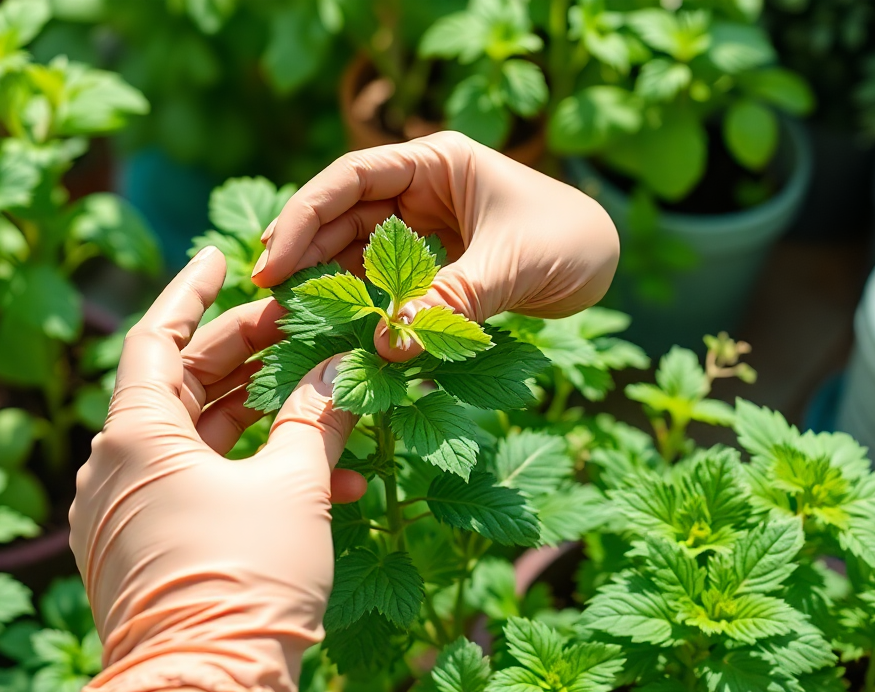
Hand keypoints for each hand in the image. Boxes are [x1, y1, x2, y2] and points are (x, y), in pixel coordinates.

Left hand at [56, 248, 364, 691]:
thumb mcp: (294, 487)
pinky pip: (196, 491)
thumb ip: (315, 419)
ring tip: (324, 402)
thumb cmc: (244, 579)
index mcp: (132, 435)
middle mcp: (113, 469)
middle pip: (178, 386)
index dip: (191, 292)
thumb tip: (340, 375)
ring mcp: (123, 516)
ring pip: (195, 442)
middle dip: (243, 356)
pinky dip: (249, 476)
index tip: (223, 258)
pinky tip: (326, 484)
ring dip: (260, 420)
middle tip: (297, 329)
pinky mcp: (144, 554)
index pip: (153, 337)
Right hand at [253, 131, 618, 358]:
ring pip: (353, 252)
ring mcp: (419, 228)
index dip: (305, 216)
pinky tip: (333, 331)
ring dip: (325, 282)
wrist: (608, 263)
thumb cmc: (570, 242)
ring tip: (289, 319)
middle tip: (267, 297)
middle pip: (341, 215)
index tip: (273, 260)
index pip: (351, 178)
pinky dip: (358, 306)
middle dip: (303, 252)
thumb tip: (388, 346)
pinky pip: (379, 283)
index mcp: (435, 163)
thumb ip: (451, 303)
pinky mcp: (427, 266)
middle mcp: (418, 190)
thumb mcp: (512, 267)